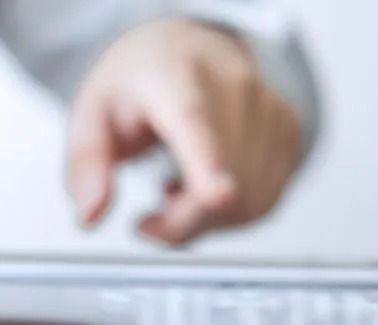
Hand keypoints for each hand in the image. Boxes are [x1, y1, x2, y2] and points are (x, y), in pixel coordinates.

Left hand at [67, 18, 303, 245]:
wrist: (189, 51)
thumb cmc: (143, 82)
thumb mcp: (92, 114)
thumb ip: (87, 164)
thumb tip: (90, 213)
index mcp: (174, 74)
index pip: (196, 121)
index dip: (209, 162)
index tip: (217, 194)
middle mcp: (232, 85)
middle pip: (223, 184)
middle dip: (182, 222)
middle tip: (152, 215)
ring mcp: (268, 109)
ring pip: (249, 201)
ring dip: (207, 219)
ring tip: (179, 188)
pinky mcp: (290, 133)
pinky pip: (265, 201)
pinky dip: (233, 212)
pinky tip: (209, 184)